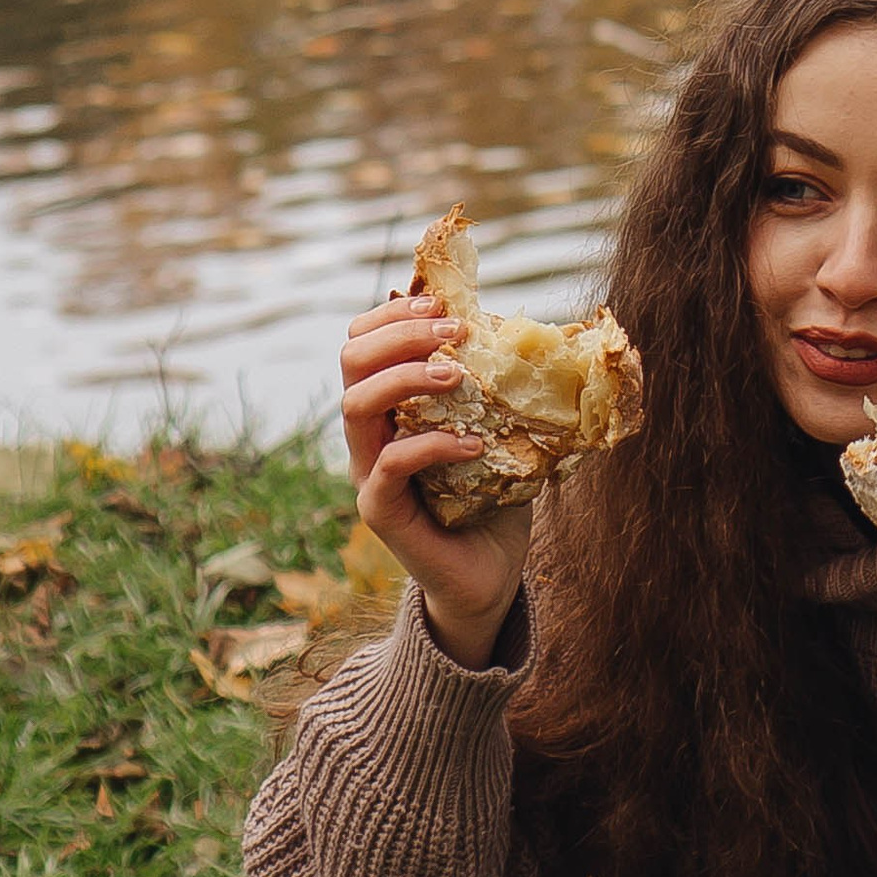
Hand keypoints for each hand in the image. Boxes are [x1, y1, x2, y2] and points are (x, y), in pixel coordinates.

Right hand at [340, 297, 531, 669]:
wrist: (488, 573)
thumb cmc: (493, 496)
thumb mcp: (498, 429)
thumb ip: (497, 386)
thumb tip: (526, 330)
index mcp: (390, 407)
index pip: (363, 343)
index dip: (392, 314)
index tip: (440, 303)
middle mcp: (369, 434)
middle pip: (350, 361)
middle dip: (399, 334)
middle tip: (454, 331)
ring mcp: (368, 472)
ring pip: (356, 406)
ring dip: (406, 377)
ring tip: (456, 374)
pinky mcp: (381, 510)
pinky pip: (389, 464)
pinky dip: (432, 444)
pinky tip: (474, 443)